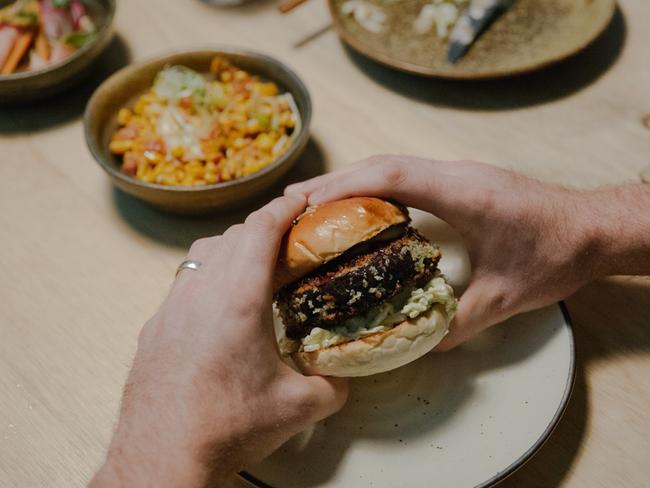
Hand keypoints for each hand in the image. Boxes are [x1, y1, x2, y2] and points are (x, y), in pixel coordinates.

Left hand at [91, 195, 347, 487]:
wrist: (163, 458)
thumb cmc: (227, 427)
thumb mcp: (298, 408)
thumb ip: (332, 385)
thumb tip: (342, 377)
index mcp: (237, 299)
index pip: (260, 232)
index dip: (283, 208)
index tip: (298, 198)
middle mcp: (200, 293)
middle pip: (231, 236)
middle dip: (262, 226)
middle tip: (286, 232)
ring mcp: (171, 308)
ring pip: (202, 255)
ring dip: (230, 246)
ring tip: (252, 262)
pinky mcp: (154, 328)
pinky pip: (184, 283)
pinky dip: (207, 275)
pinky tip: (218, 304)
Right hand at [286, 156, 603, 349]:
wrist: (596, 228)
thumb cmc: (557, 256)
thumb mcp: (507, 298)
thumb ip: (459, 322)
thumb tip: (415, 345)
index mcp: (465, 192)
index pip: (392, 176)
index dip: (344, 185)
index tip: (307, 202)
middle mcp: (458, 173)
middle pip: (384, 164)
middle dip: (335, 181)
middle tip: (293, 203)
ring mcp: (460, 172)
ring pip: (393, 165)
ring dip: (352, 180)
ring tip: (313, 203)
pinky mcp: (463, 179)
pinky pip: (407, 174)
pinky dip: (374, 186)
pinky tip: (359, 207)